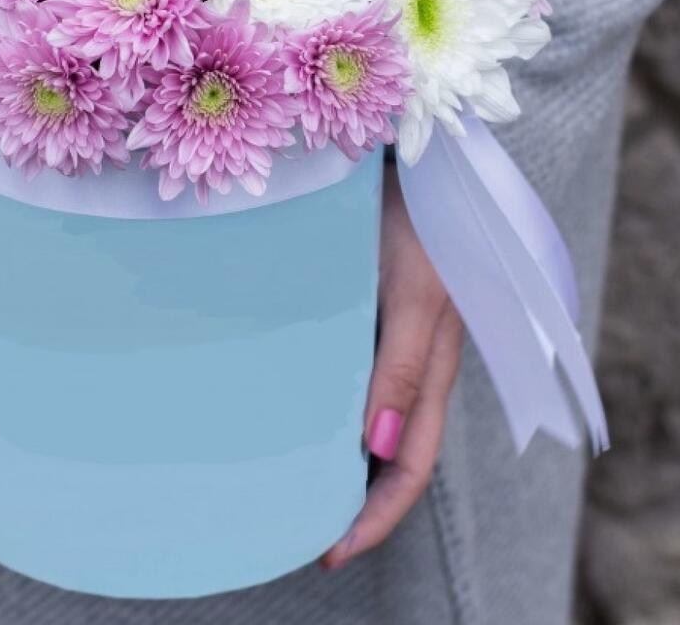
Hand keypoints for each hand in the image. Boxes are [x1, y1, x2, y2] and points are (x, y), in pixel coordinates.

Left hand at [321, 163, 462, 568]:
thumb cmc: (422, 222)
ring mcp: (389, 338)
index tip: (327, 552)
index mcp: (432, 371)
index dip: (375, 517)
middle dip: (349, 499)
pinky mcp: (367, 310)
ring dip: (331, 453)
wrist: (419, 160)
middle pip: (387, 453)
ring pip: (363, 415)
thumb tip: (379, 449)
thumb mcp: (417, 295)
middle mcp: (411, 364)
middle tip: (291, 524)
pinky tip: (283, 403)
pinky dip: (321, 403)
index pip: (409, 467)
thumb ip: (404, 367)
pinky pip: (347, 371)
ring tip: (280, 477)